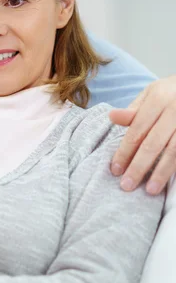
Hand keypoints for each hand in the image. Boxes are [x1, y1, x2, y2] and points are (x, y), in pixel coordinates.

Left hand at [109, 76, 175, 194]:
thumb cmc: (172, 93)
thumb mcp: (152, 93)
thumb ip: (134, 110)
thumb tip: (112, 117)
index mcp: (158, 98)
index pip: (137, 131)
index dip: (125, 152)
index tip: (115, 170)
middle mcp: (175, 110)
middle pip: (153, 143)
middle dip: (139, 166)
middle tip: (127, 185)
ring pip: (174, 151)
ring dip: (161, 172)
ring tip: (150, 190)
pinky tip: (170, 182)